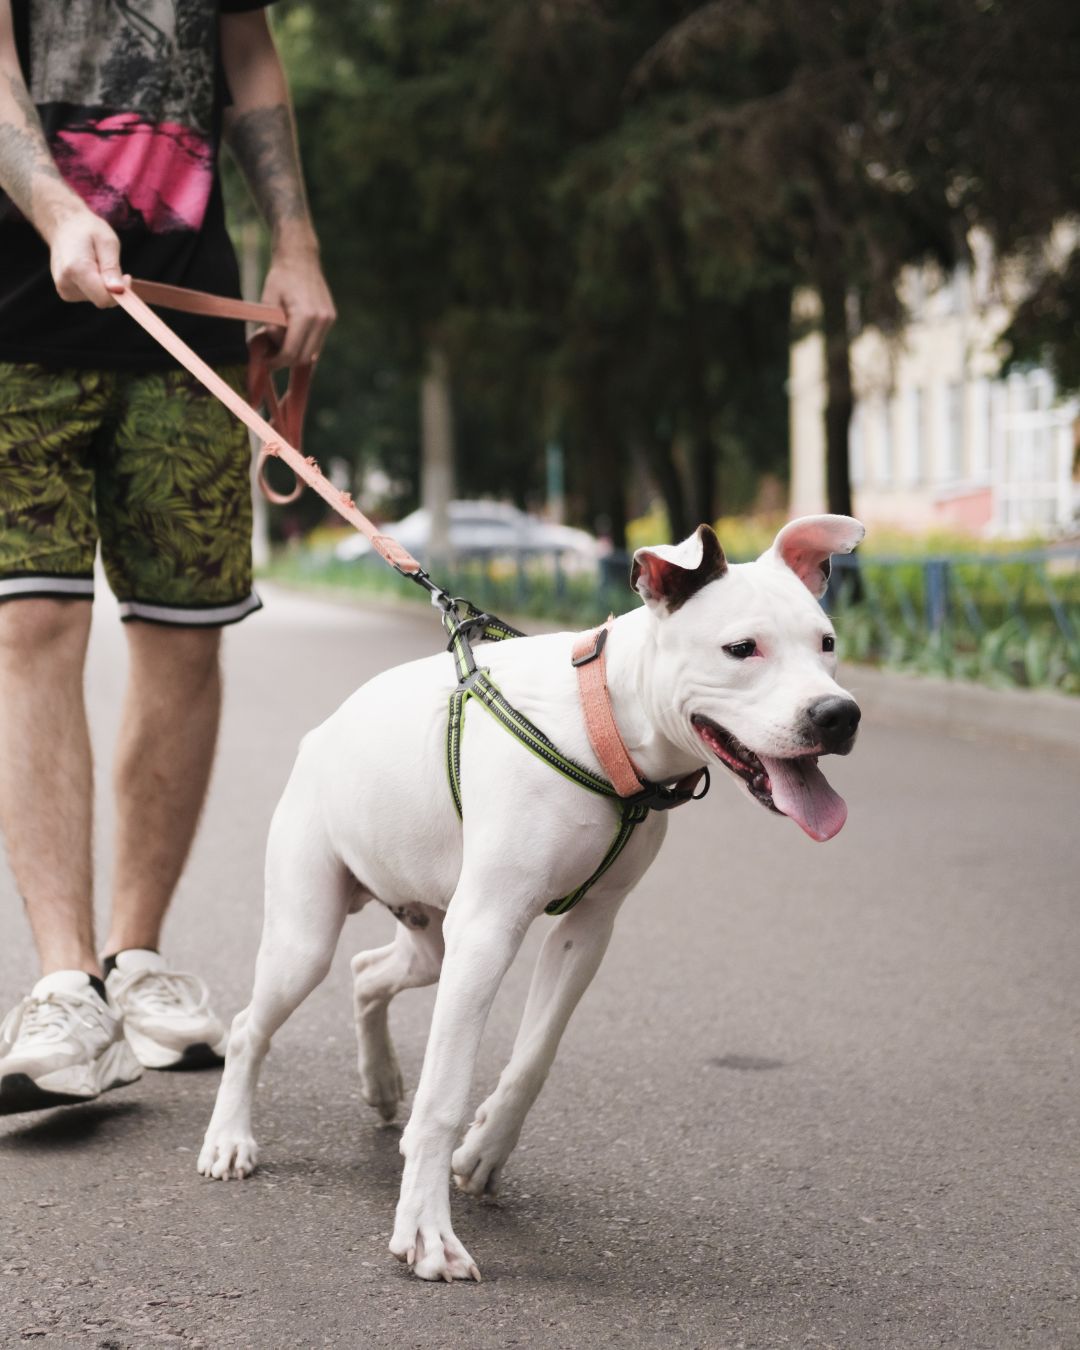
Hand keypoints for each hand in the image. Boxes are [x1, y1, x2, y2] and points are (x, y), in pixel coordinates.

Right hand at [46, 206, 124, 307]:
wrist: (63, 225)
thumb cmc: (88, 230)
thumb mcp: (107, 242)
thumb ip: (112, 268)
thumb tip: (118, 291)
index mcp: (76, 270)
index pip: (104, 298)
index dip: (121, 292)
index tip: (127, 276)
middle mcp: (65, 283)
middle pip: (101, 300)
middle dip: (112, 287)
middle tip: (108, 264)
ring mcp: (64, 289)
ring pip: (97, 299)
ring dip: (103, 285)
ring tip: (95, 263)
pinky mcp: (65, 292)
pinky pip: (90, 296)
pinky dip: (95, 286)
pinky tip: (89, 269)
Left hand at [259, 246, 335, 367]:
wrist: (300, 258)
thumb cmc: (280, 277)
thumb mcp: (268, 302)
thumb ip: (271, 329)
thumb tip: (275, 349)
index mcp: (305, 315)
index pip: (292, 352)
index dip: (277, 362)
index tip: (266, 363)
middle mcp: (321, 320)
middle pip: (304, 357)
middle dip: (286, 361)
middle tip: (270, 358)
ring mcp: (329, 320)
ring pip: (312, 352)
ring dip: (296, 355)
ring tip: (279, 347)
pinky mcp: (330, 318)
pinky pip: (317, 342)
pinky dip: (304, 345)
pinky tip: (290, 338)